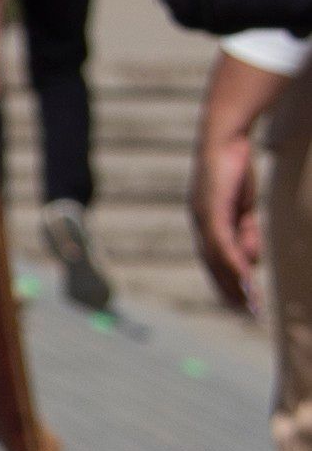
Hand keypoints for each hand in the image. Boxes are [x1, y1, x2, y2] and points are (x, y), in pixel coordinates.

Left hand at [194, 129, 263, 317]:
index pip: (214, 261)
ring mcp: (203, 218)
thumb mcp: (244, 208)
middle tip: (244, 312)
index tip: (239, 302)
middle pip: (213, 265)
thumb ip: (245, 233)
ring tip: (250, 301)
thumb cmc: (235, 169)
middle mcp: (201, 225)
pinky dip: (233, 261)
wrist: (225, 138)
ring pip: (218, 258)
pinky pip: (222, 242)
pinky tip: (245, 276)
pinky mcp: (211, 209)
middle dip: (228, 289)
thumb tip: (250, 261)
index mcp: (207, 225)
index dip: (225, 283)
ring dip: (234, 281)